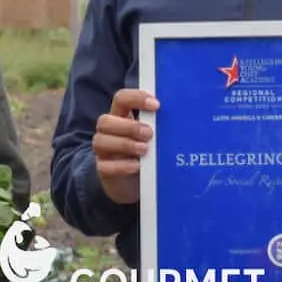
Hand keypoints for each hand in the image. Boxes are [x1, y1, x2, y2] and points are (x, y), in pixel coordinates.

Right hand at [93, 88, 158, 204]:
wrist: (136, 183)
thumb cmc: (148, 154)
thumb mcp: (153, 138)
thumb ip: (159, 126)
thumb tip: (181, 116)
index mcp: (121, 116)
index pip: (121, 99)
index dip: (136, 98)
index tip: (156, 105)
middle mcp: (108, 132)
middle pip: (105, 120)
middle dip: (129, 126)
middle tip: (150, 134)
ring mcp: (103, 151)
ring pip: (100, 141)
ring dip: (124, 144)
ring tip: (145, 150)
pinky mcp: (103, 170)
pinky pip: (103, 166)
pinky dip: (120, 165)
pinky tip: (136, 167)